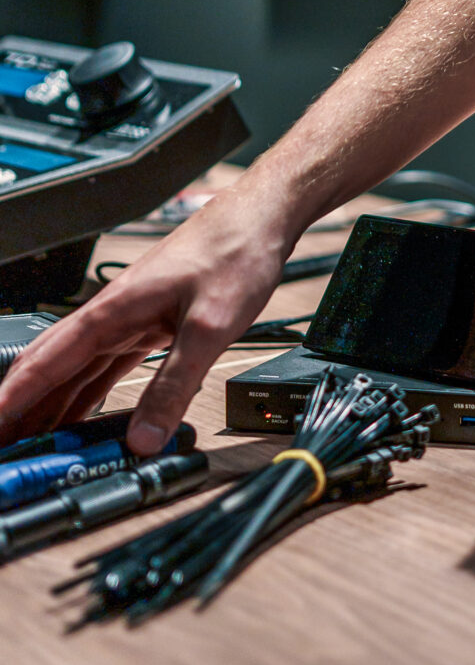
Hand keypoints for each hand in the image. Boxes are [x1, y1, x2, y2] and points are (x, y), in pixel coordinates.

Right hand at [0, 181, 300, 453]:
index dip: (12, 399)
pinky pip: (106, 367)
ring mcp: (129, 320)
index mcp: (112, 310)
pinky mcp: (150, 325)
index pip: (45, 362)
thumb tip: (145, 437)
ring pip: (76, 371)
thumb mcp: (209, 327)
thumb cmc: (234, 252)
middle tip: (5, 446)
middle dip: (22, 408)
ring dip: (51, 406)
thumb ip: (175, 385)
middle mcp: (111, 315)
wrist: (260, 218)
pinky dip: (88, 395)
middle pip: (50, 368)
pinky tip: (79, 417)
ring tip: (30, 442)